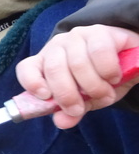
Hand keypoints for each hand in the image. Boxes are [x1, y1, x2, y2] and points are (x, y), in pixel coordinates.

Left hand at [15, 25, 138, 128]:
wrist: (130, 60)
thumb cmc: (101, 79)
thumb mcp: (86, 99)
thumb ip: (72, 111)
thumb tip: (62, 122)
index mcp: (46, 63)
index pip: (26, 68)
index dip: (32, 83)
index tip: (46, 97)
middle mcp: (57, 47)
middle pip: (54, 70)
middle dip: (69, 95)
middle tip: (82, 108)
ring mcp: (76, 36)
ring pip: (77, 63)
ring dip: (93, 86)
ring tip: (106, 94)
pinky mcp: (99, 31)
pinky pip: (99, 52)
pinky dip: (108, 70)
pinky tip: (114, 77)